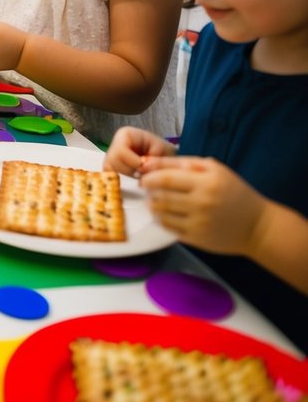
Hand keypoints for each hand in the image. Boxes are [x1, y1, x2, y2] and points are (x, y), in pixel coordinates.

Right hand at [103, 126, 175, 177]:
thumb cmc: (161, 149)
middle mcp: (114, 144)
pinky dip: (121, 178)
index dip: (133, 162)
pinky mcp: (110, 166)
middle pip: (113, 161)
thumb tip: (142, 167)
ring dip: (126, 175)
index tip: (145, 167)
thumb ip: (155, 158)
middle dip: (129, 170)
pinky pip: (109, 174)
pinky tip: (133, 176)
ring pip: (110, 169)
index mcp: (125, 134)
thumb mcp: (163, 149)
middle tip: (143, 172)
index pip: (121, 151)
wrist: (161, 155)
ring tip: (139, 173)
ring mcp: (110, 155)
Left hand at [140, 155, 267, 254]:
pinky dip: (162, 220)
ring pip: (161, 213)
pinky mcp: (196, 239)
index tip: (143, 176)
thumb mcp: (215, 169)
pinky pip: (168, 228)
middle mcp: (202, 203)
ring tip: (155, 201)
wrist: (257, 226)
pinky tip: (166, 214)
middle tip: (147, 189)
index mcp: (207, 182)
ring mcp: (198, 222)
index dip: (149, 177)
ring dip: (152, 205)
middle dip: (148, 191)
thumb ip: (183, 162)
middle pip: (160, 196)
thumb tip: (150, 163)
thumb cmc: (234, 192)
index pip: (166, 178)